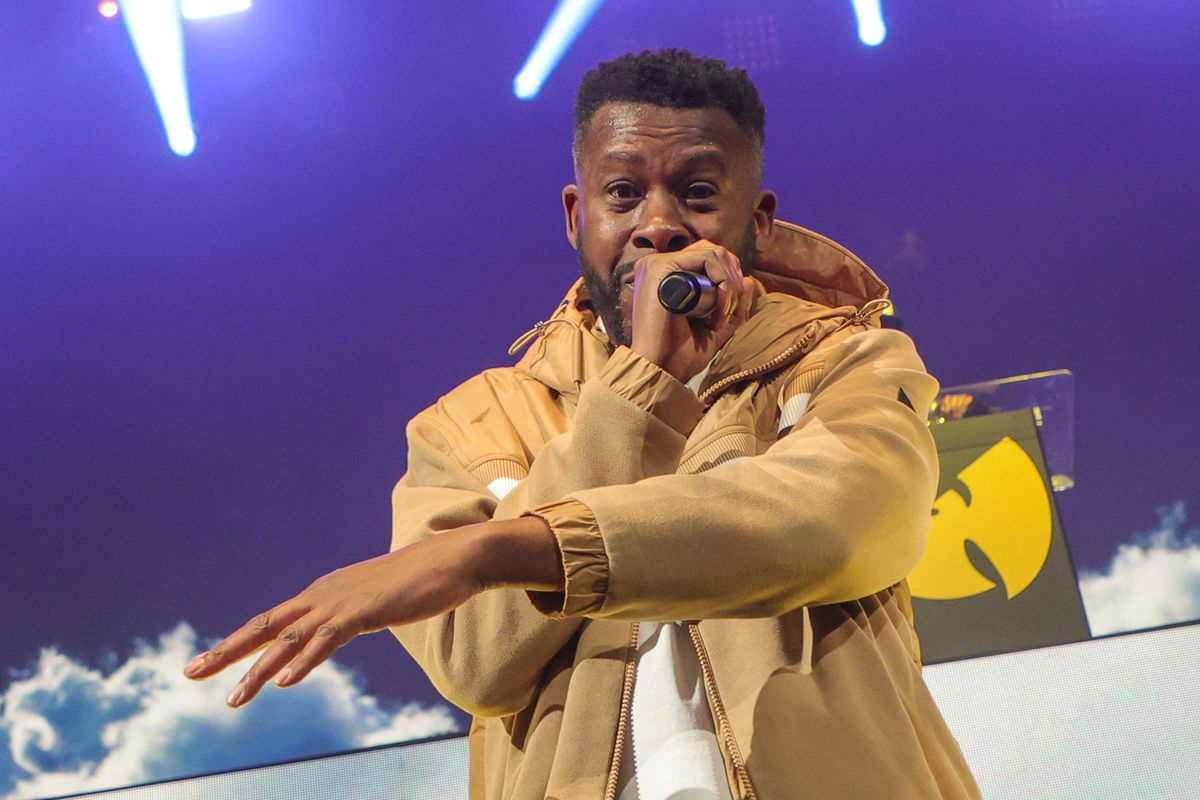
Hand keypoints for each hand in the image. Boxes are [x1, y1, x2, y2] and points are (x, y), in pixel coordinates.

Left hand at [183, 526, 485, 707]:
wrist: (454, 559)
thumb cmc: (422, 580)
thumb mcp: (378, 600)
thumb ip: (356, 614)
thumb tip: (345, 626)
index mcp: (325, 593)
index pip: (273, 621)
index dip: (239, 642)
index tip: (208, 661)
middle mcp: (324, 595)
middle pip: (265, 626)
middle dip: (225, 651)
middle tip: (188, 672)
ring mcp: (342, 602)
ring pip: (289, 640)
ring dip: (258, 671)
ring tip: (232, 698)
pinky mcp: (365, 611)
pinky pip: (327, 640)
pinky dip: (304, 661)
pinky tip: (285, 682)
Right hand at [629, 239, 754, 382]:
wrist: (660, 371)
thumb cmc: (680, 355)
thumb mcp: (714, 328)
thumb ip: (732, 306)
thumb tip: (748, 279)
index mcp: (666, 276)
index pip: (707, 258)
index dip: (728, 278)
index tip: (731, 310)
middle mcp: (659, 265)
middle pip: (712, 250)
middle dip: (732, 280)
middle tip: (731, 312)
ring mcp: (657, 264)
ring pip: (713, 253)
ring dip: (729, 285)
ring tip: (722, 316)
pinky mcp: (660, 268)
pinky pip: (707, 259)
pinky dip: (723, 283)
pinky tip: (718, 312)